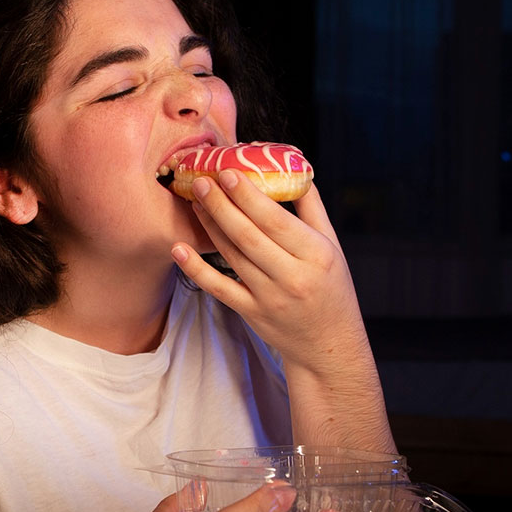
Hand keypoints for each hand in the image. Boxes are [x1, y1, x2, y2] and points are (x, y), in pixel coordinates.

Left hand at [171, 171, 395, 451]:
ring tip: (195, 201)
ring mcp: (269, 297)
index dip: (248, 195)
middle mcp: (292, 276)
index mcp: (316, 254)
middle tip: (200, 181)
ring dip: (209, 226)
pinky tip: (179, 248)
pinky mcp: (251, 313)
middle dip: (221, 205)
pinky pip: (218, 288)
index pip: (275, 220)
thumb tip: (293, 166)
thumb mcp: (332, 246)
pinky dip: (196, 269)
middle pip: (248, 235)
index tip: (228, 172)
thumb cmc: (331, 288)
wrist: (328, 344)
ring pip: (232, 255)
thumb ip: (311, 207)